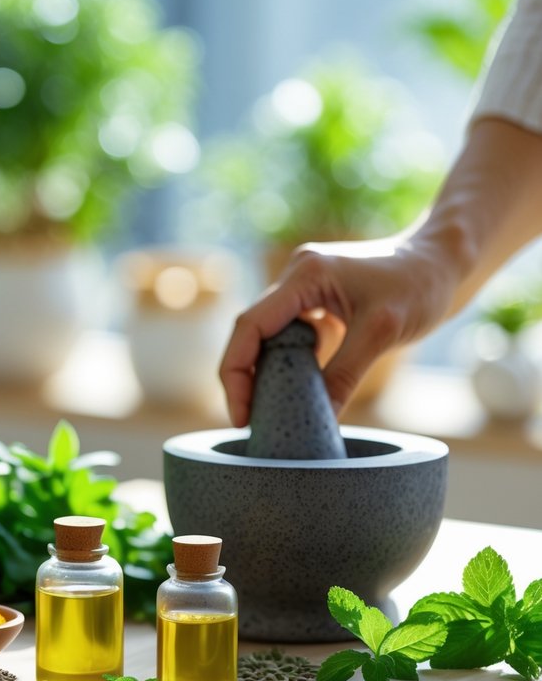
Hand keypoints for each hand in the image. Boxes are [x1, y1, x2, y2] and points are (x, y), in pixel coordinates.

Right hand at [219, 237, 459, 427]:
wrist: (443, 260)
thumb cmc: (420, 285)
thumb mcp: (382, 333)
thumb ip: (344, 376)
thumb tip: (318, 420)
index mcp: (305, 275)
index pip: (250, 326)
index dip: (236, 373)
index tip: (241, 414)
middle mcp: (295, 276)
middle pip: (249, 332)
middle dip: (243, 378)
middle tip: (248, 420)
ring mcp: (302, 286)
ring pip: (265, 335)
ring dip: (263, 372)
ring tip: (266, 409)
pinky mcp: (313, 298)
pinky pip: (287, 334)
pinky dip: (287, 362)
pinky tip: (295, 387)